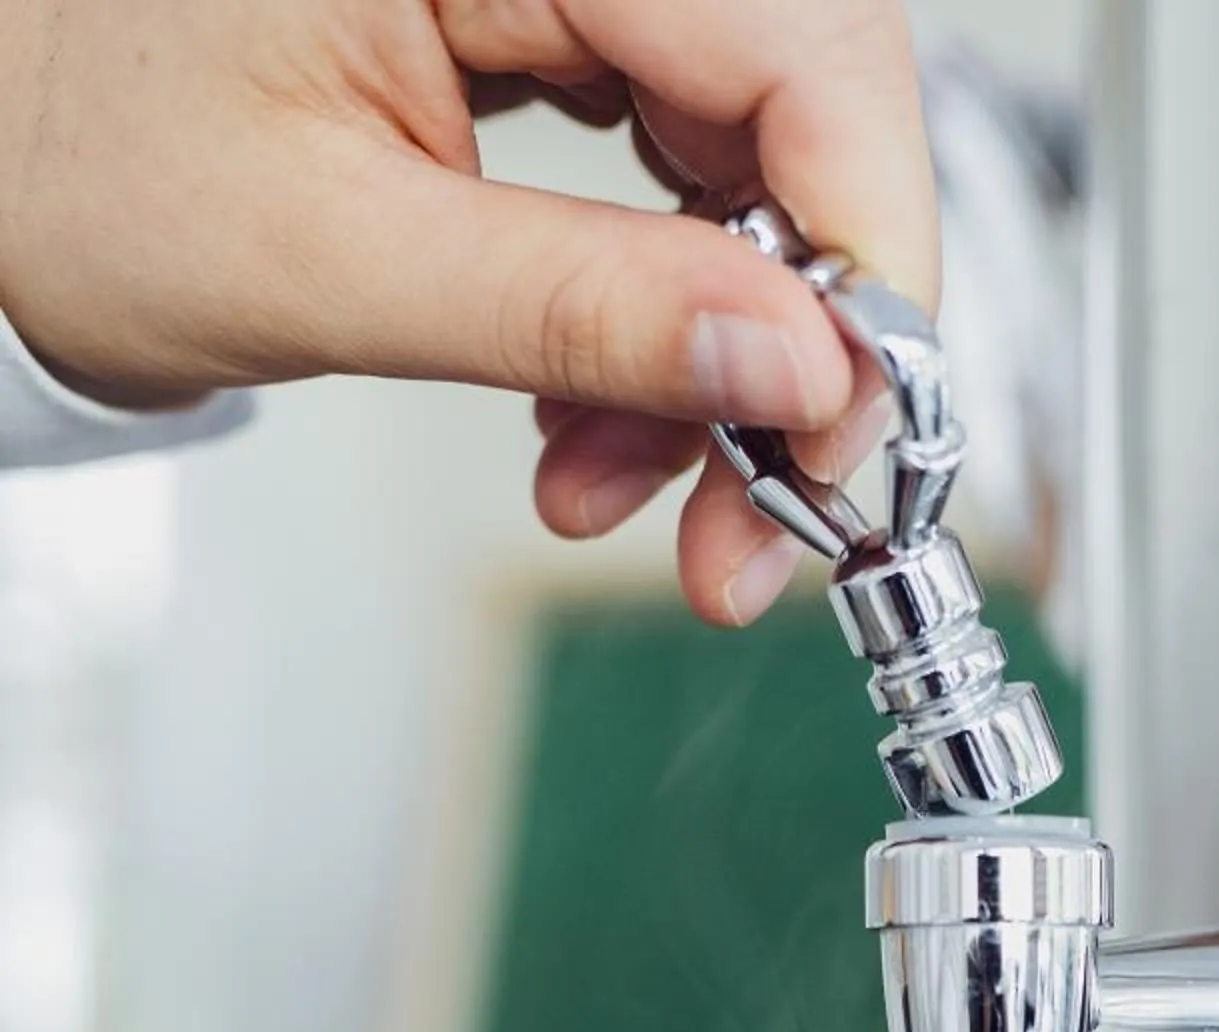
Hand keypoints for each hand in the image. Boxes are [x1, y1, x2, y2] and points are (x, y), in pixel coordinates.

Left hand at [0, 0, 935, 623]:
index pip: (800, 42)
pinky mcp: (548, 18)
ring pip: (752, 153)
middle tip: (760, 520)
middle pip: (801, 98)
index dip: (865, 252)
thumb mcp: (332, 261)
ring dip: (725, 355)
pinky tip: (596, 421)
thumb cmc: (69, 153)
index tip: (852, 434)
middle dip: (801, 334)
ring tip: (620, 488)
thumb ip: (582, 315)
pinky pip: (676, 167)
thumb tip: (798, 371)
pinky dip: (660, 317)